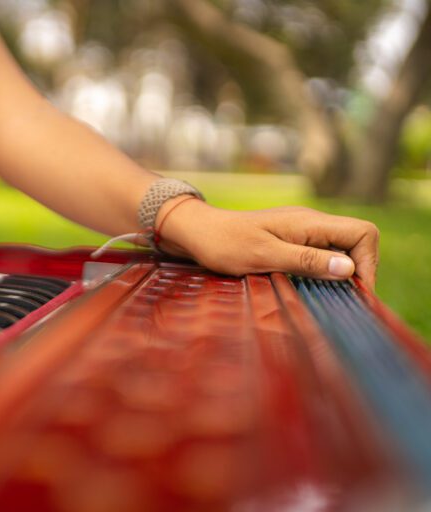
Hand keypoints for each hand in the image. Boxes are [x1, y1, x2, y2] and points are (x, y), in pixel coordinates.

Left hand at [158, 198, 379, 288]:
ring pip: (340, 248)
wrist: (197, 233)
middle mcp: (310, 223)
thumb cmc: (225, 244)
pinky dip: (324, 270)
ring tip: (331, 297)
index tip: (354, 291)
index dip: (368, 263)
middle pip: (356, 241)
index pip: (362, 233)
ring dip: (340, 272)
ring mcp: (301, 230)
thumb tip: (348, 269)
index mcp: (308, 222)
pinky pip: (321, 252)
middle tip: (345, 299)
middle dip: (359, 270)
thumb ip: (306, 261)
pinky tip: (312, 287)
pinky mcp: (291, 239)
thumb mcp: (265, 256)